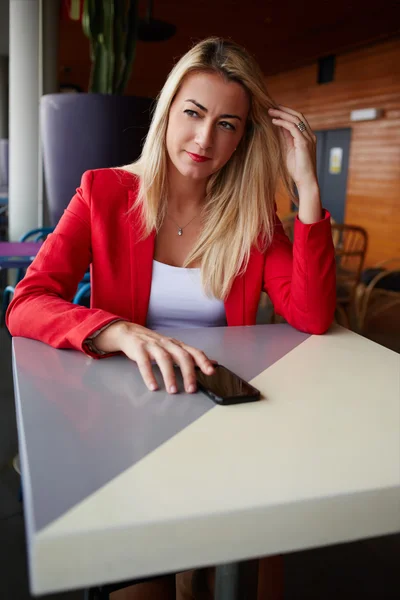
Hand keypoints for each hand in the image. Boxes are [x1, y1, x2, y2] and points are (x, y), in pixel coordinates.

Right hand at [95, 321, 215, 393]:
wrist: (130, 333)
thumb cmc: (154, 344)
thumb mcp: (174, 348)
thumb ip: (192, 356)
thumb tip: (214, 363)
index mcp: (177, 345)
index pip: (194, 351)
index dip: (204, 361)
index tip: (211, 372)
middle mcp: (168, 344)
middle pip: (181, 356)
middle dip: (188, 373)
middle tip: (191, 389)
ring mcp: (153, 346)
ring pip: (164, 359)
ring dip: (170, 376)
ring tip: (173, 391)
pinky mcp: (139, 350)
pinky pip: (144, 363)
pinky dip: (149, 375)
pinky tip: (153, 386)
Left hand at [268, 105, 317, 189]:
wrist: (306, 181)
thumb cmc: (297, 170)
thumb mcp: (288, 151)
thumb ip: (285, 139)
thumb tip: (277, 128)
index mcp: (307, 137)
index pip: (298, 119)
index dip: (286, 113)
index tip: (275, 110)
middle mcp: (309, 135)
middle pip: (298, 116)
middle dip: (284, 110)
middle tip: (271, 107)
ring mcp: (308, 138)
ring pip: (296, 119)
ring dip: (282, 114)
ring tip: (270, 112)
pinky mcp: (304, 143)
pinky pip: (293, 128)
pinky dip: (283, 123)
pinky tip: (274, 122)